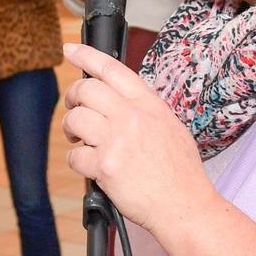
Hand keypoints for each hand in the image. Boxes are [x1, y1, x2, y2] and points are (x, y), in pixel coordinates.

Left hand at [61, 42, 211, 234]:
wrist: (185, 206)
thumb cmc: (181, 173)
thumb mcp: (171, 128)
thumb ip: (145, 111)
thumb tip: (120, 102)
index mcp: (149, 105)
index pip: (112, 69)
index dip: (87, 55)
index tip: (70, 49)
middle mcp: (132, 117)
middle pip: (86, 90)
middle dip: (73, 99)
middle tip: (75, 110)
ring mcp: (117, 141)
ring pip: (75, 119)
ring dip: (71, 130)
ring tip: (80, 140)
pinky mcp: (105, 166)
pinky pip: (75, 155)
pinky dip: (78, 161)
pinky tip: (92, 168)